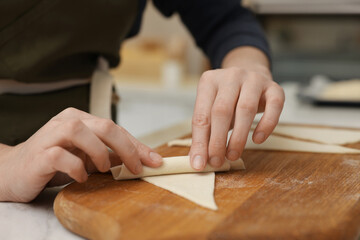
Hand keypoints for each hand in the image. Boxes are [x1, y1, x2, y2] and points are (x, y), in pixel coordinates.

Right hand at [0, 108, 161, 201]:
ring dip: (99, 152)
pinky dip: (76, 167)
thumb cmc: (54, 162)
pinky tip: (81, 177)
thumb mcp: (87, 157)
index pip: (116, 129)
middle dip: (127, 148)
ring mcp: (51, 135)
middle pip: (104, 126)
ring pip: (80, 132)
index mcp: (81, 119)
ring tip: (105, 169)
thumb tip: (141, 160)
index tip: (154, 161)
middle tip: (136, 168)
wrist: (14, 171)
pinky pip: (60, 156)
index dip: (137, 145)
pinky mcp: (39, 154)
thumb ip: (109, 155)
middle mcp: (67, 121)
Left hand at [189, 47, 284, 169]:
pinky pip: (274, 106)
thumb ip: (205, 133)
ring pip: (246, 108)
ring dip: (239, 137)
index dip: (199, 142)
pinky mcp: (273, 87)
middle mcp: (230, 76)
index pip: (201, 116)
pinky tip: (258, 139)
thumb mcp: (212, 112)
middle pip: (221, 111)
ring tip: (233, 155)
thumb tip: (199, 160)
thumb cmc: (228, 100)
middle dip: (218, 140)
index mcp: (209, 81)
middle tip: (217, 161)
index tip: (200, 163)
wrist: (251, 75)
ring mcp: (253, 79)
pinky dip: (266, 125)